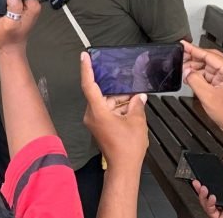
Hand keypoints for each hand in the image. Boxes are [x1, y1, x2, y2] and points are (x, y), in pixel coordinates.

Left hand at [80, 52, 147, 168]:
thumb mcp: (137, 121)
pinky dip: (117, 108)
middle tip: (128, 84)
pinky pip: (106, 111)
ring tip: (135, 99)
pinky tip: (131, 107)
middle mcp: (92, 115)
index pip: (88, 85)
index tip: (84, 56)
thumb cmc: (127, 148)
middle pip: (100, 94)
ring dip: (119, 100)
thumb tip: (139, 97)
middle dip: (115, 89)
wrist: (123, 166)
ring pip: (105, 102)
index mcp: (98, 111)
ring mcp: (94, 121)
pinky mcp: (98, 126)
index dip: (86, 69)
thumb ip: (137, 105)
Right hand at [182, 41, 222, 144]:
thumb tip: (187, 71)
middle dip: (194, 60)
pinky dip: (201, 77)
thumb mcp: (208, 96)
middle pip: (210, 60)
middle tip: (180, 58)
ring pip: (210, 68)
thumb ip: (194, 80)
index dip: (194, 49)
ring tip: (184, 72)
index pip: (210, 55)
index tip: (183, 45)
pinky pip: (212, 76)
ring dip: (197, 70)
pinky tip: (192, 79)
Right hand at [193, 179, 222, 217]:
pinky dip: (209, 204)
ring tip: (203, 188)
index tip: (209, 179)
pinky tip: (212, 197)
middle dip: (202, 190)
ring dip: (203, 196)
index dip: (214, 186)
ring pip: (208, 205)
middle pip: (211, 198)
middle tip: (198, 183)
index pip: (222, 193)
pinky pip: (211, 212)